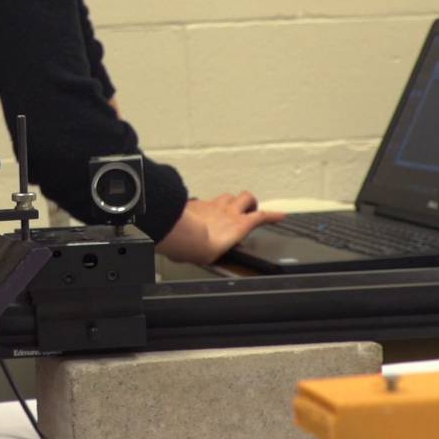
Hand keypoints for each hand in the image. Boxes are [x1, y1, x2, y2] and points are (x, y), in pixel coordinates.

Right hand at [157, 192, 285, 265]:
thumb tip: (156, 234)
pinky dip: (273, 215)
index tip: (222, 205)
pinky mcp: (242, 224)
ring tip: (255, 210)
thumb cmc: (177, 237)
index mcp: (201, 211)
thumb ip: (170, 231)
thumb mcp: (174, 232)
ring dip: (251, 205)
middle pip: (229, 198)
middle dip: (234, 202)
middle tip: (239, 208)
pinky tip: (282, 216)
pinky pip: (261, 216)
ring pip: (246, 201)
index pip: (213, 203)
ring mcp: (230, 215)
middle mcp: (216, 210)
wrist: (186, 239)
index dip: (219, 204)